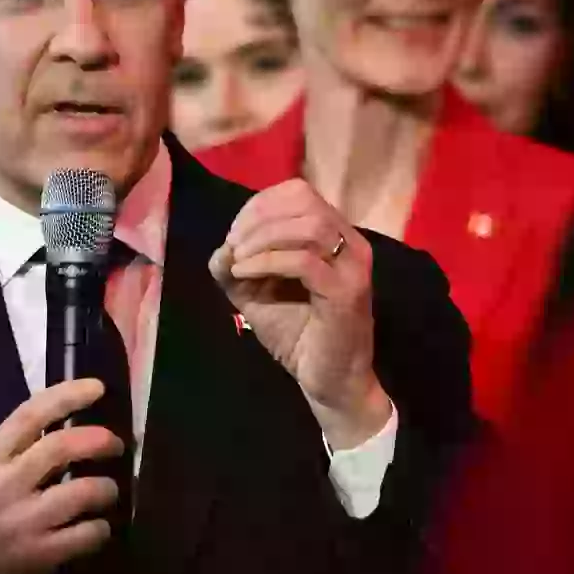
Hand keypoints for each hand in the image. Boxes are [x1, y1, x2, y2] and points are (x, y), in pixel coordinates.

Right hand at [0, 378, 123, 573]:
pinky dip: (101, 528)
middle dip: (99, 440)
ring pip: (82, 491)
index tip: (96, 387)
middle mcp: (3, 486)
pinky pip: (88, 533)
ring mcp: (22, 522)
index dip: (66, 395)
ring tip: (108, 491)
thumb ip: (20, 448)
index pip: (29, 415)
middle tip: (115, 445)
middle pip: (61, 447)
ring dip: (107, 487)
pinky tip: (97, 528)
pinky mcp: (40, 556)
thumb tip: (74, 418)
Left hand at [210, 178, 390, 448]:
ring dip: (263, 238)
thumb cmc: (296, 335)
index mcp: (333, 234)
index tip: (233, 235)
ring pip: (309, 224)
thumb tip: (220, 249)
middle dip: (258, 218)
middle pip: (303, 199)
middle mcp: (350, 241)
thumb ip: (234, 267)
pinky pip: (306, 261)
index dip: (259, 205)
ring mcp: (353, 265)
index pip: (298, 191)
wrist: (329, 382)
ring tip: (238, 261)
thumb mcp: (254, 295)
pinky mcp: (347, 291)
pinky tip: (245, 274)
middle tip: (233, 246)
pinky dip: (268, 262)